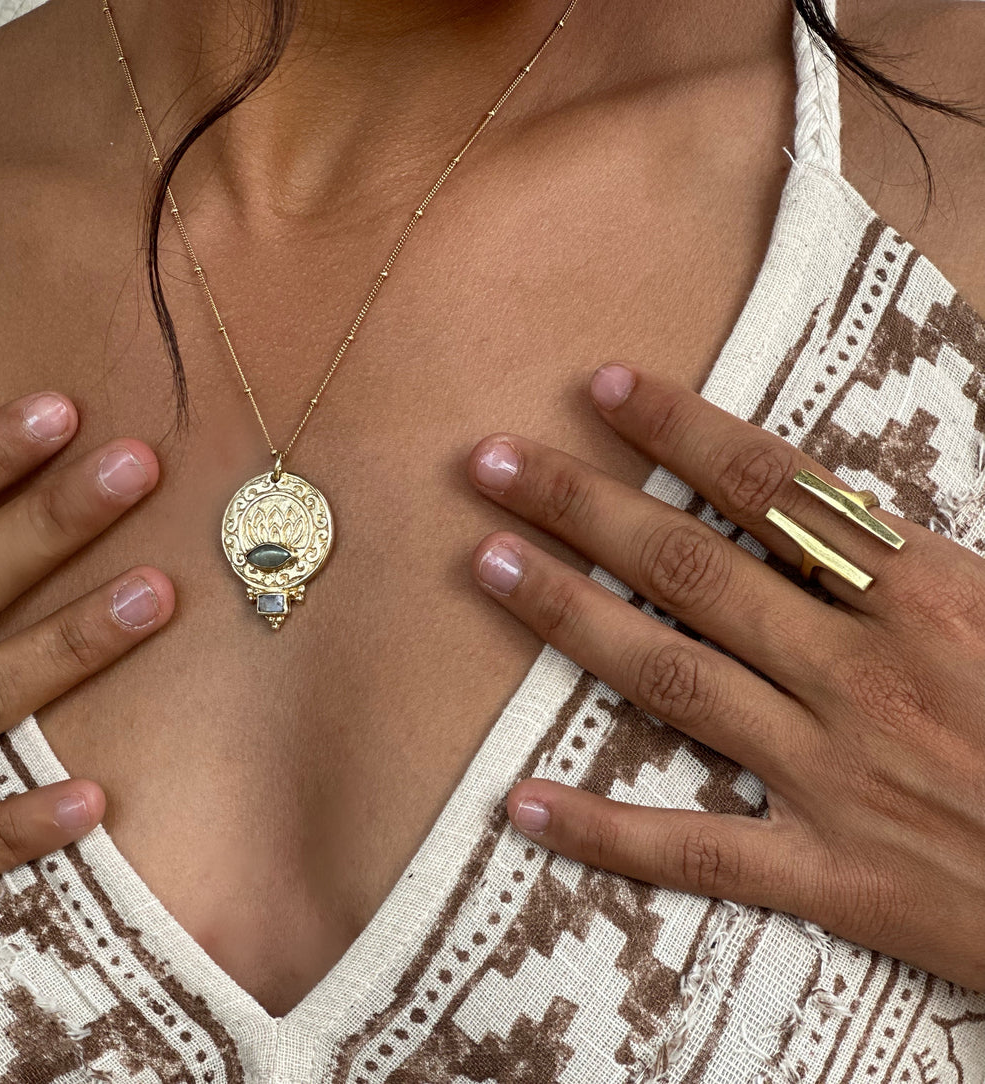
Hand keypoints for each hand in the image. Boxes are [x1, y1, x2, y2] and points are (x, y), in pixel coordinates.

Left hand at [468, 365, 984, 989]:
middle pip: (694, 569)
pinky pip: (695, 853)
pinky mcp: (833, 877)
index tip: (599, 388)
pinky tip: (518, 804)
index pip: (780, 490)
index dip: (680, 431)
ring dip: (566, 617)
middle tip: (489, 461)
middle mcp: (867, 675)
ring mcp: (838, 777)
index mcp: (932, 597)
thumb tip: (849, 497)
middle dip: (583, 506)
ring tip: (484, 562)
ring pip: (671, 678)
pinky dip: (603, 832)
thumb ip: (929, 550)